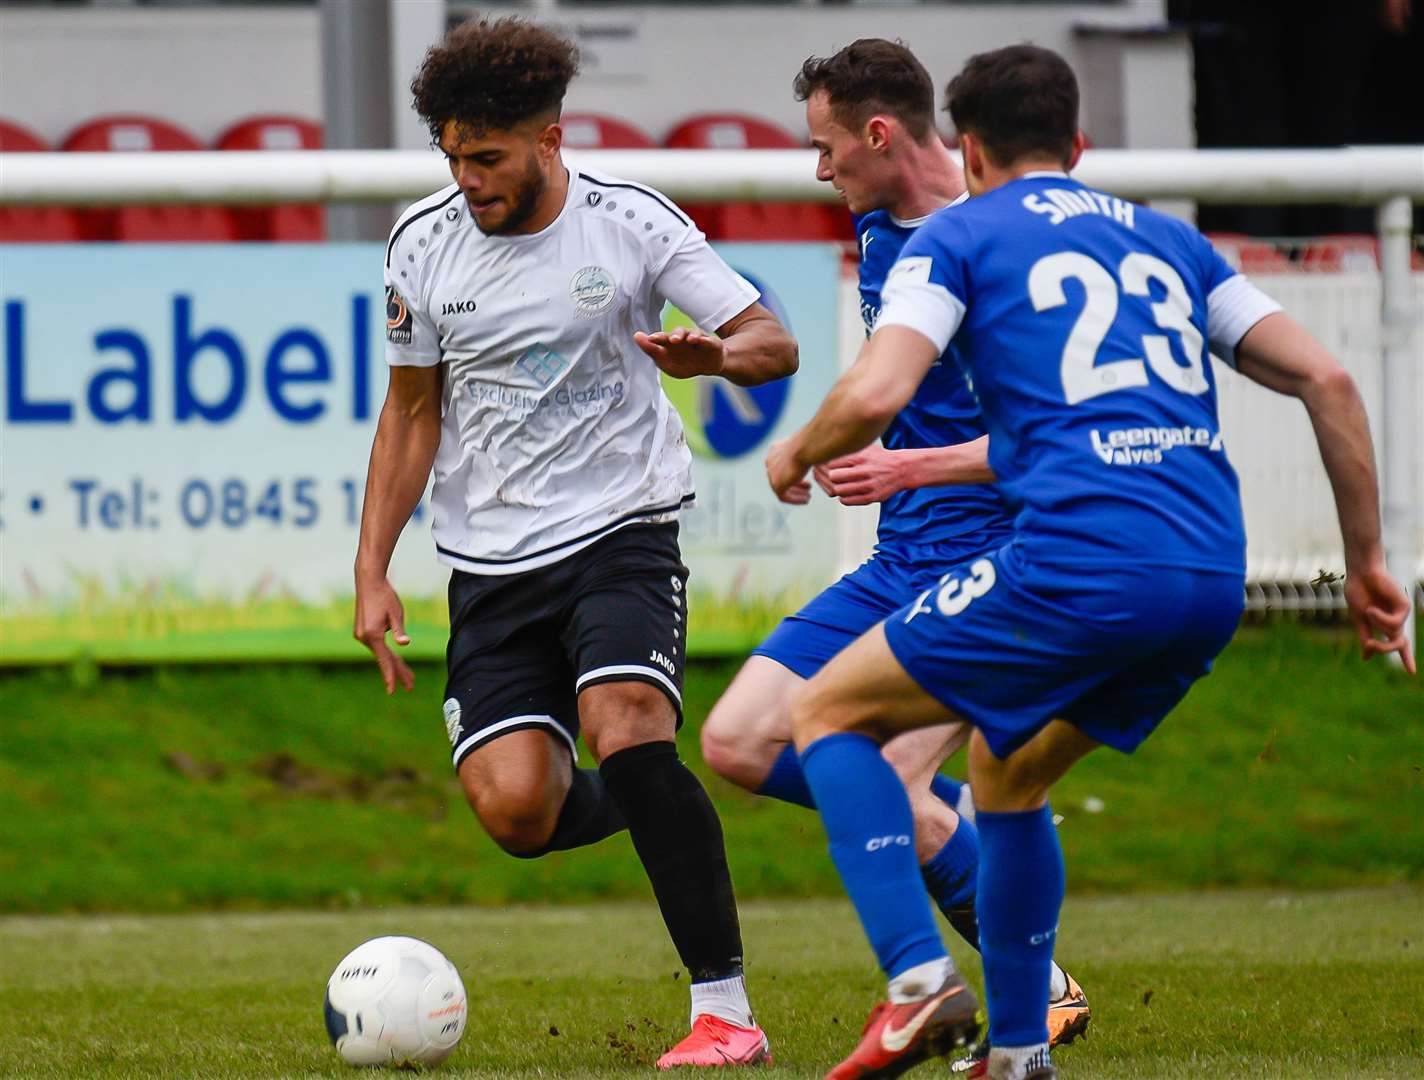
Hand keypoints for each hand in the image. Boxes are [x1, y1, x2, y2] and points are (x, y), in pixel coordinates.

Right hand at [353, 576, 415, 692]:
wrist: (368, 582)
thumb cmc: (385, 596)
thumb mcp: (396, 613)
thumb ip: (400, 630)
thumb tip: (404, 644)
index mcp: (373, 635)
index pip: (384, 660)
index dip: (390, 676)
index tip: (392, 690)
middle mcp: (364, 637)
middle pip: (384, 660)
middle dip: (398, 672)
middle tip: (411, 686)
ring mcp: (361, 635)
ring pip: (381, 654)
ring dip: (394, 664)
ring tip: (409, 677)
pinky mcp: (362, 632)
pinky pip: (377, 647)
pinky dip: (387, 654)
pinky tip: (397, 661)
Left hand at [634, 327, 724, 378]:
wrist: (707, 366)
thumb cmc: (684, 363)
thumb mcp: (667, 363)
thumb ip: (652, 351)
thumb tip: (636, 335)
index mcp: (670, 343)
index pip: (662, 338)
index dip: (656, 338)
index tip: (649, 338)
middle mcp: (683, 338)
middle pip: (678, 333)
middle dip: (675, 335)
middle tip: (671, 340)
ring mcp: (698, 339)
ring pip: (693, 333)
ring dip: (691, 335)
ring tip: (690, 340)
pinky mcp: (711, 343)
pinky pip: (708, 340)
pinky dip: (705, 340)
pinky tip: (701, 341)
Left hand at [765, 436, 809, 502]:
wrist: (805, 447)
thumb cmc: (810, 443)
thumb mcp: (805, 447)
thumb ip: (804, 453)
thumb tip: (814, 457)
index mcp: (775, 450)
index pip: (781, 465)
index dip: (794, 472)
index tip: (805, 477)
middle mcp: (771, 461)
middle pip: (781, 477)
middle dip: (795, 483)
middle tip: (808, 487)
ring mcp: (772, 474)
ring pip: (782, 488)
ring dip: (796, 493)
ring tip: (807, 496)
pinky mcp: (776, 484)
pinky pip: (784, 496)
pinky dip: (795, 499)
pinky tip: (806, 500)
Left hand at [813, 445, 906, 505]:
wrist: (902, 469)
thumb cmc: (880, 458)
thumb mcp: (865, 448)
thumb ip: (848, 450)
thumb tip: (825, 451)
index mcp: (861, 457)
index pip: (832, 462)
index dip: (826, 464)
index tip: (827, 465)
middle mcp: (864, 471)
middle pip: (833, 477)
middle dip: (830, 477)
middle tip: (831, 476)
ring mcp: (868, 486)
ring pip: (839, 490)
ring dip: (836, 488)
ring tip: (839, 484)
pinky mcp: (871, 498)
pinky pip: (847, 501)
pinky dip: (843, 497)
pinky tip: (846, 492)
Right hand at [1343, 560, 1415, 673]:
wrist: (1360, 573)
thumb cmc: (1358, 592)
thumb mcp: (1359, 619)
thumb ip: (1365, 637)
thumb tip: (1366, 657)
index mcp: (1384, 624)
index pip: (1398, 644)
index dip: (1405, 658)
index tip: (1411, 673)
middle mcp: (1395, 620)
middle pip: (1398, 644)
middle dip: (1383, 648)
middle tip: (1369, 644)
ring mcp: (1401, 613)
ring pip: (1395, 634)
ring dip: (1378, 626)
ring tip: (1368, 611)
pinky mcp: (1405, 606)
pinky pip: (1395, 623)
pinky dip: (1382, 619)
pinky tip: (1372, 610)